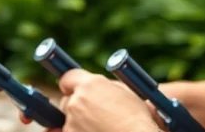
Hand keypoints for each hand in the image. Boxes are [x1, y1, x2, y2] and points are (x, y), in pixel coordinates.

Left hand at [19, 69, 160, 131]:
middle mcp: (76, 102)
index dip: (72, 84)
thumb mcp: (126, 93)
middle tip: (91, 113)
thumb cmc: (138, 120)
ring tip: (102, 127)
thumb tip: (96, 85)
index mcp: (90, 85)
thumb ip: (105, 86)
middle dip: (76, 105)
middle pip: (66, 100)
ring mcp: (72, 122)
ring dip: (80, 122)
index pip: (68, 77)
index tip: (74, 89)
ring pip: (70, 119)